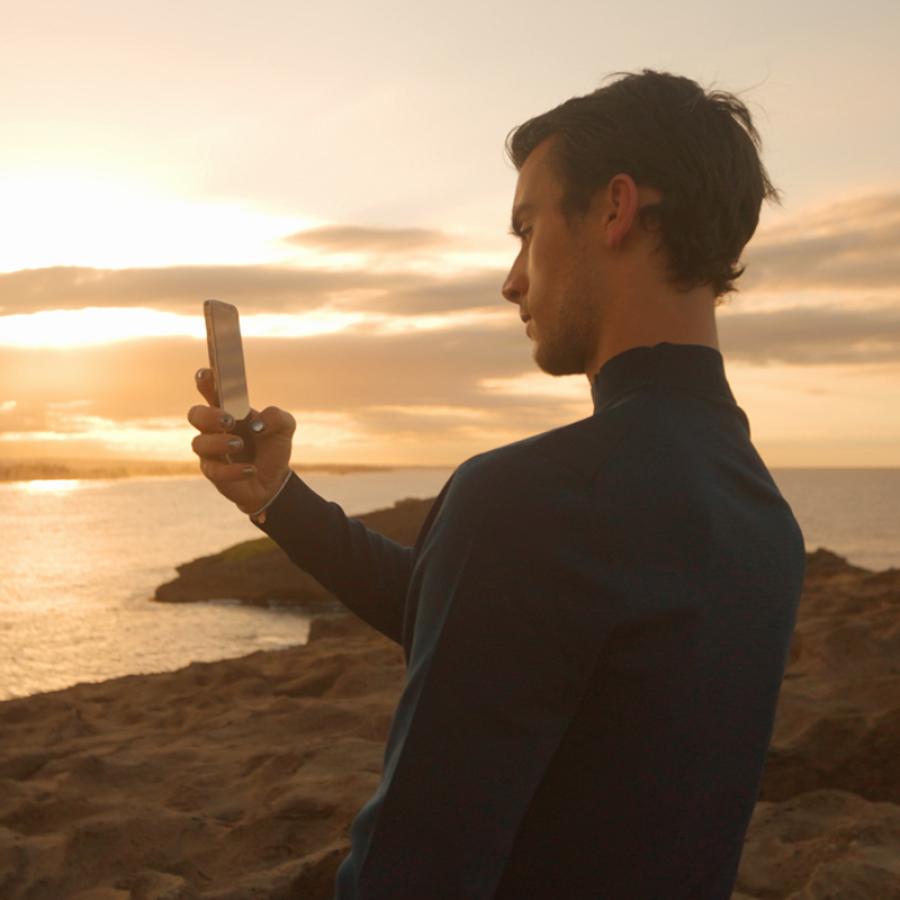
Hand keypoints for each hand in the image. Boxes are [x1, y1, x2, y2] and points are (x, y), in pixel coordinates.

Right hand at [188, 368, 295, 514]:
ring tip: (240, 444)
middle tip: (229, 420)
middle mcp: (215, 428)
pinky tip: (250, 469)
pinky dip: (232, 470)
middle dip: (208, 415)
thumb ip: (277, 417)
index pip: (210, 390)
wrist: (275, 479)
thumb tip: (259, 423)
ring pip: (199, 444)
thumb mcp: (285, 427)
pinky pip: (214, 471)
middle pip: (195, 414)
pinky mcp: (214, 473)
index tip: (207, 374)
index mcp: (229, 410)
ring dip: (219, 442)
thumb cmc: (272, 446)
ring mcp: (211, 451)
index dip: (205, 380)